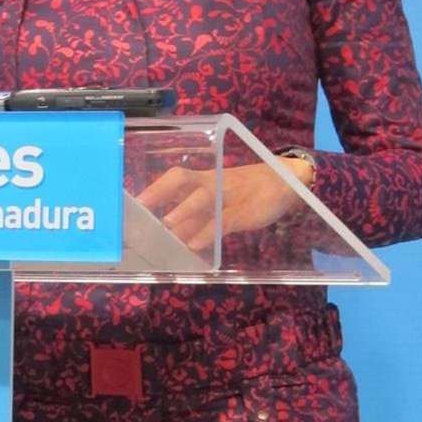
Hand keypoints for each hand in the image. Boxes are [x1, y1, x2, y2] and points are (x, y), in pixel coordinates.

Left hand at [137, 159, 313, 253]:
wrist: (288, 180)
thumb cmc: (247, 191)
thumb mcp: (220, 201)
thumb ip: (196, 217)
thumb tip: (171, 234)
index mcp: (206, 178)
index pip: (176, 177)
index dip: (156, 187)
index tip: (134, 201)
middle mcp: (212, 183)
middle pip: (182, 179)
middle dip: (159, 192)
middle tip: (140, 209)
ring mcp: (228, 196)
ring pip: (202, 198)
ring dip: (183, 211)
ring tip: (167, 225)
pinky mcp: (244, 211)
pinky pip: (223, 221)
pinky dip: (207, 233)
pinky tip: (194, 244)